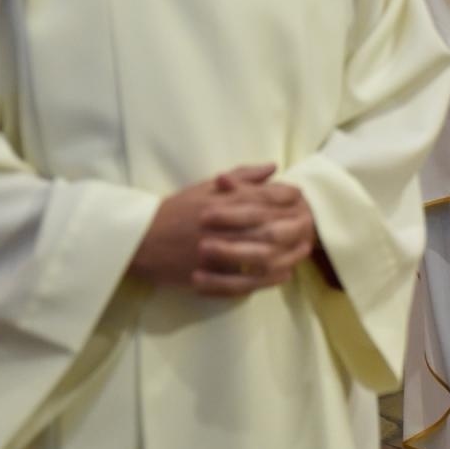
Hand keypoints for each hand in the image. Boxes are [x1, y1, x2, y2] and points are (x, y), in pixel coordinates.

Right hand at [129, 163, 316, 297]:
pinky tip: (281, 274)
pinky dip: (264, 279)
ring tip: (302, 252)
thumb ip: (240, 177)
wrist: (138, 240)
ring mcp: (211, 253)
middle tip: (311, 226)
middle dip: (293, 226)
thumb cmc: (176, 210)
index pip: (261, 197)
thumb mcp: (204, 187)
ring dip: (285, 254)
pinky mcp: (205, 276)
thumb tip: (273, 167)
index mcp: (218, 201)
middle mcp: (217, 226)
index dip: (287, 198)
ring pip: (258, 255)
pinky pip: (241, 281)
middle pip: (266, 226)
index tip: (302, 199)